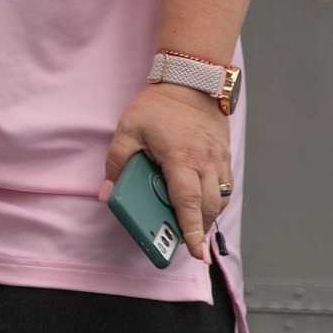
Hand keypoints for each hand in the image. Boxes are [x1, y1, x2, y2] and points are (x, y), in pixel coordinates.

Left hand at [99, 83, 230, 260]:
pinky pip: (225, 185)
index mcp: (180, 159)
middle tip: (189, 246)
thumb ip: (117, 162)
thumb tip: (107, 193)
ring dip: (209, 216)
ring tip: (195, 228)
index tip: (194, 252)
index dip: (191, 230)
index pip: (187, 202)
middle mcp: (205, 162)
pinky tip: (203, 203)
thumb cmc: (158, 106)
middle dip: (200, 230)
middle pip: (207, 207)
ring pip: (220, 198)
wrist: (191, 80)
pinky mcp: (224, 154)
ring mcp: (218, 159)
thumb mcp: (128, 129)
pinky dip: (216, 199)